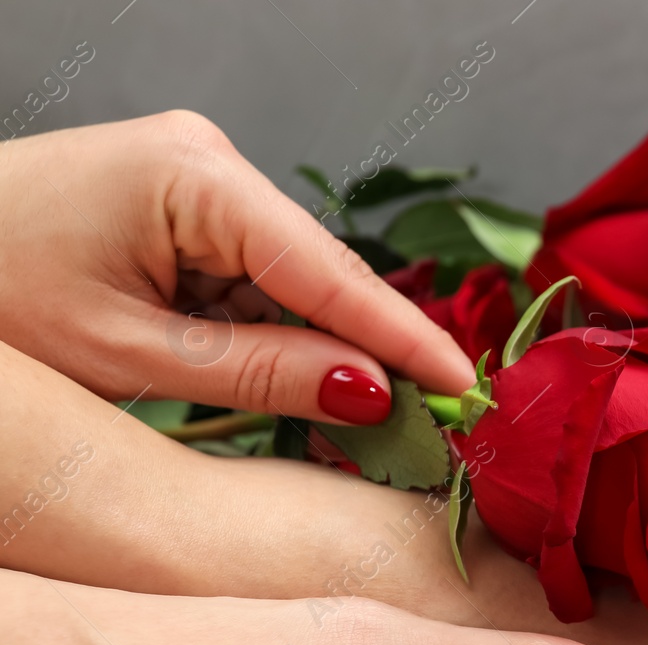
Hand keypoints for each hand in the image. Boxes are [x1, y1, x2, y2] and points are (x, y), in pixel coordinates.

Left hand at [0, 111, 476, 423]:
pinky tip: (304, 384)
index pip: (326, 269)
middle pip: (320, 274)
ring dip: (320, 350)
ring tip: (365, 424)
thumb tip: (375, 393)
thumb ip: (263, 372)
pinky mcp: (189, 209)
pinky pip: (259, 280)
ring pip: (295, 283)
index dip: (401, 337)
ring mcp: (201, 180)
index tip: (465, 389)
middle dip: (368, 351)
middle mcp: (209, 162)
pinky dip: (277, 336)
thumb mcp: (129, 355)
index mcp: (193, 177)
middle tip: (429, 426)